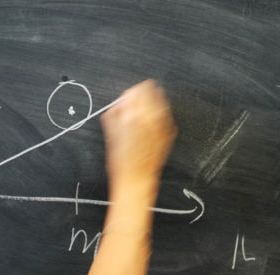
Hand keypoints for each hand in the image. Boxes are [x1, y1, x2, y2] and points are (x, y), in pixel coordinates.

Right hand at [101, 80, 176, 203]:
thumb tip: (120, 102)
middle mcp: (150, 117)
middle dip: (141, 96)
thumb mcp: (110, 134)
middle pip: (150, 91)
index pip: (135, 90)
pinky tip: (152, 124)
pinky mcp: (169, 132)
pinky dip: (159, 115)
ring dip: (152, 103)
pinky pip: (166, 115)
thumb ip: (114, 113)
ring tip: (144, 114)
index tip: (126, 100)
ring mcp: (162, 124)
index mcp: (133, 116)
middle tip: (135, 106)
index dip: (129, 94)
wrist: (136, 178)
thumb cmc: (121, 160)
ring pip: (160, 101)